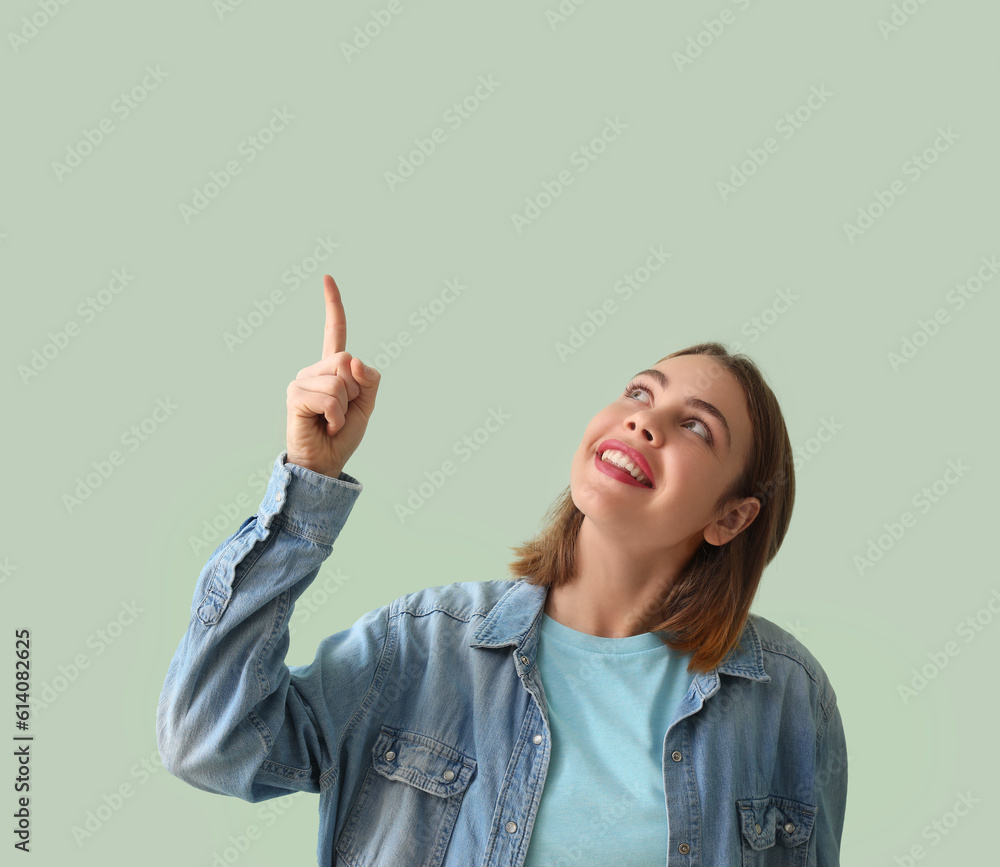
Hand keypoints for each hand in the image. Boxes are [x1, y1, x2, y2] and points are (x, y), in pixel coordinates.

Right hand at [285, 275, 379, 477]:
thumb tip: (354, 360)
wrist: (324, 463)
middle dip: (355, 391)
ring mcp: (301, 381)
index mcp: (332, 369)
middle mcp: (313, 370)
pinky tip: (326, 426)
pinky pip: (330, 398)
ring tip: (332, 421)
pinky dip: (336, 417)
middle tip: (342, 413)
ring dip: (345, 408)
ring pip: (340, 381)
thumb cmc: (342, 435)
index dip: (333, 306)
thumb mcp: (367, 405)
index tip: (327, 277)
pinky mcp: (295, 396)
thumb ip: (369, 380)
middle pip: (346, 360)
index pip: (333, 332)